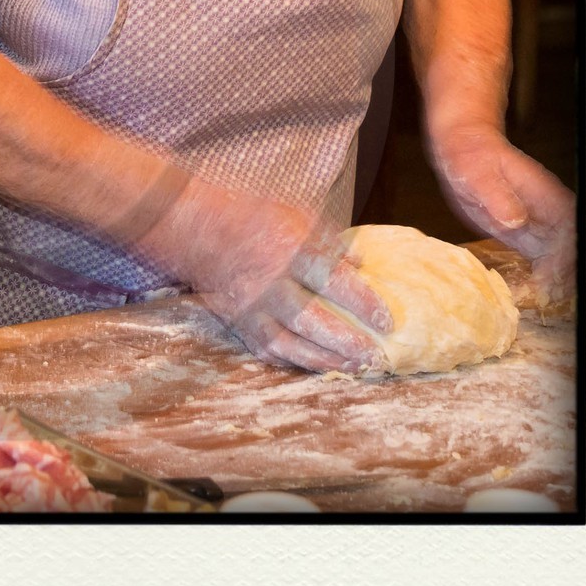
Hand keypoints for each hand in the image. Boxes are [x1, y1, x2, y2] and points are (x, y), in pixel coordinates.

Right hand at [157, 183, 394, 372]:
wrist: (198, 229)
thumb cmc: (254, 219)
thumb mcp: (296, 217)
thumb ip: (330, 242)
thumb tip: (363, 264)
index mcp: (289, 249)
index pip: (332, 280)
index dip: (362, 303)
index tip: (387, 320)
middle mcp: (269, 281)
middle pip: (313, 319)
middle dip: (347, 342)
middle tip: (375, 356)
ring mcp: (250, 306)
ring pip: (290, 343)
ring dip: (324, 359)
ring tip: (353, 368)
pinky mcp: (238, 322)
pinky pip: (267, 349)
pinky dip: (293, 361)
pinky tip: (314, 365)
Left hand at [429, 123, 575, 300]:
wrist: (464, 152)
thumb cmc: (473, 156)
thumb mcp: (480, 173)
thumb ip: (498, 196)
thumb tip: (516, 219)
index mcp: (546, 197)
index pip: (569, 232)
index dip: (563, 258)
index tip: (549, 279)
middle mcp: (549, 214)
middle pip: (569, 252)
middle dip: (561, 278)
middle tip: (542, 299)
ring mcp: (539, 226)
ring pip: (557, 262)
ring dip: (551, 284)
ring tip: (534, 303)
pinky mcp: (524, 236)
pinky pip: (539, 264)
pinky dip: (535, 281)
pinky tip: (524, 295)